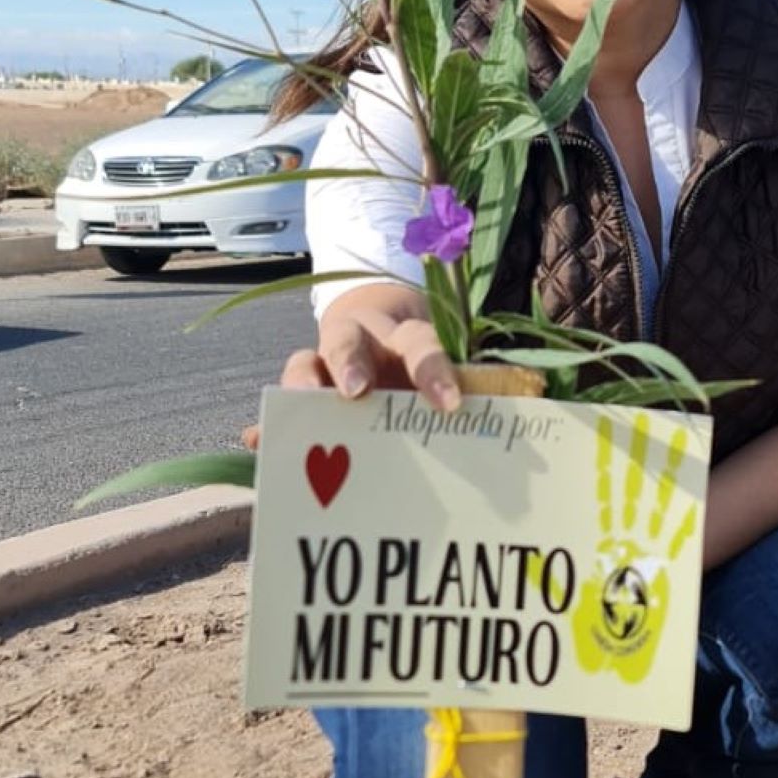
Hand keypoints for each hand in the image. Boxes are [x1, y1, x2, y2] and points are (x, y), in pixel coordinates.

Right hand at [242, 285, 457, 450]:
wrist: (387, 336)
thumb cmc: (424, 367)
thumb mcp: (445, 371)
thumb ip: (470, 387)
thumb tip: (520, 405)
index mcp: (404, 335)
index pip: (420, 343)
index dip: (433, 369)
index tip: (449, 404)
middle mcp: (359, 341)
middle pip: (347, 340)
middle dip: (350, 363)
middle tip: (357, 392)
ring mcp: (324, 363)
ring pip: (305, 362)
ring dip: (301, 384)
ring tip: (299, 406)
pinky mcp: (303, 391)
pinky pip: (281, 407)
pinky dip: (270, 423)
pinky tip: (258, 441)